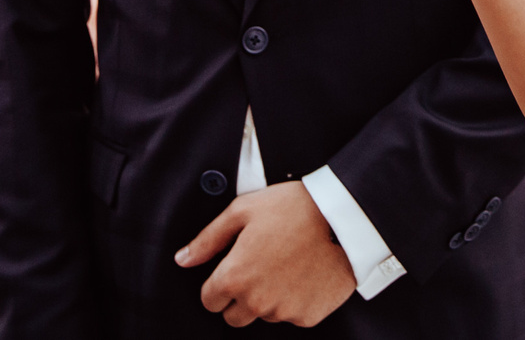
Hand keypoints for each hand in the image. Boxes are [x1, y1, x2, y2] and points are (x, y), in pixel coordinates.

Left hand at [174, 181, 355, 327]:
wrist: (342, 219)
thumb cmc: (291, 208)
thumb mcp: (242, 211)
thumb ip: (207, 240)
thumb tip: (182, 260)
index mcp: (234, 278)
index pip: (209, 301)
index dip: (217, 284)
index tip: (233, 268)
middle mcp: (256, 302)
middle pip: (233, 317)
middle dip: (239, 297)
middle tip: (259, 268)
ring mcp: (283, 312)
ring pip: (264, 315)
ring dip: (268, 298)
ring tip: (286, 265)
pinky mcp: (307, 317)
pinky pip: (291, 316)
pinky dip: (294, 301)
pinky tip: (304, 274)